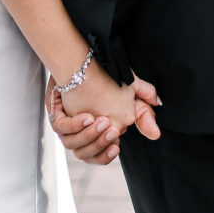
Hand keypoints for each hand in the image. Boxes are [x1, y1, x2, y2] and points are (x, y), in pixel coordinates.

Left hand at [46, 71, 160, 164]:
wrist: (84, 60)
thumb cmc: (108, 76)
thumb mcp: (131, 91)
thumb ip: (144, 111)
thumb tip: (156, 134)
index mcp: (100, 132)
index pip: (104, 151)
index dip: (108, 150)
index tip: (116, 142)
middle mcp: (82, 134)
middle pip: (90, 152)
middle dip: (100, 142)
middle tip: (109, 127)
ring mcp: (68, 127)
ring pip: (75, 146)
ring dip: (87, 136)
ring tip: (99, 121)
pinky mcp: (57, 117)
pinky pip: (62, 128)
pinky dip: (73, 125)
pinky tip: (86, 117)